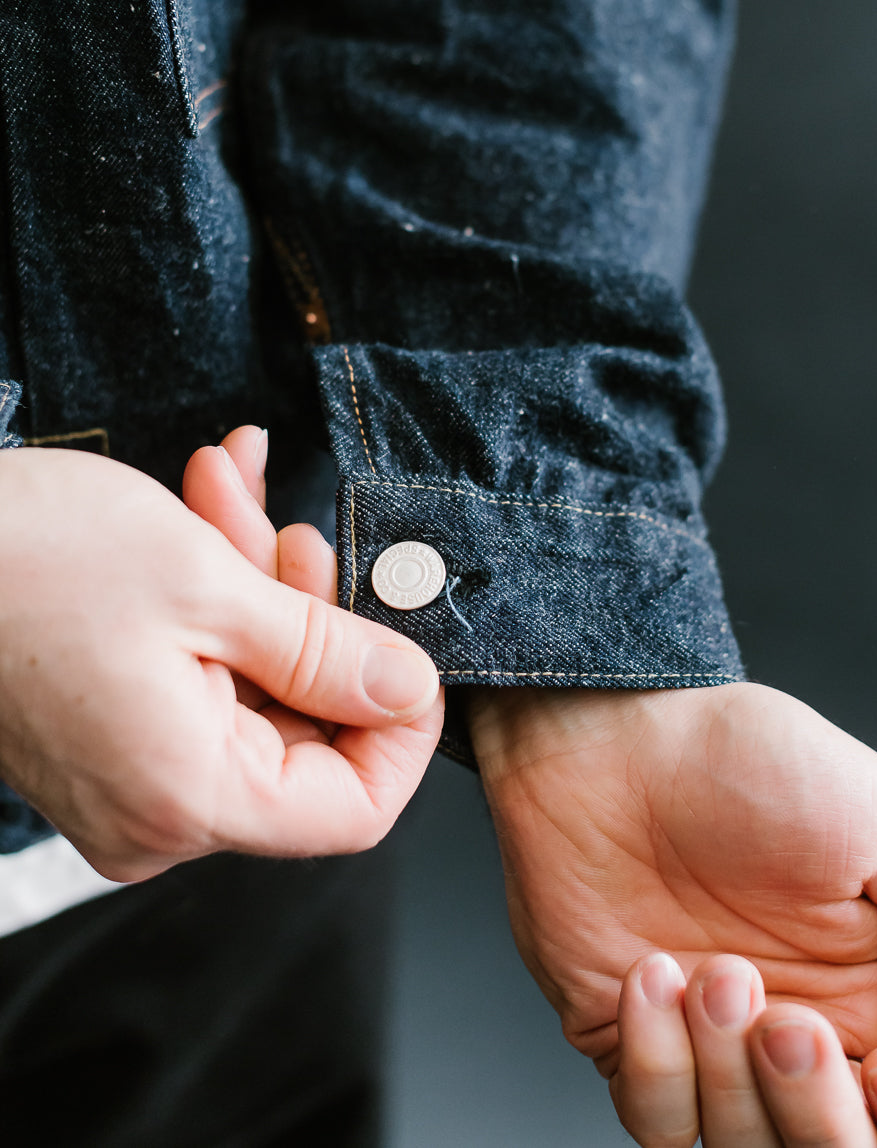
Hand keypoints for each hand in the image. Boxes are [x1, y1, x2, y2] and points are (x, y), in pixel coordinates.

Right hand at [0, 443, 441, 879]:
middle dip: (312, 614)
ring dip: (259, 586)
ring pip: (253, 689)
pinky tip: (204, 515)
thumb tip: (408, 690)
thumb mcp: (207, 586)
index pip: (355, 809)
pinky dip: (215, 603)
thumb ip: (327, 652)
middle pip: (304, 732)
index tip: (404, 641)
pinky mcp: (107, 738)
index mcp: (188, 797)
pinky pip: (199, 680)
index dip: (402, 725)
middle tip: (291, 529)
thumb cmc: (24, 559)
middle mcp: (156, 813)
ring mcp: (128, 779)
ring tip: (229, 494)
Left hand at [468, 686, 876, 1104]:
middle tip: (787, 1023)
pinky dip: (658, 1063)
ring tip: (714, 967)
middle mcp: (802, 1041)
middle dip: (819, 1112)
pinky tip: (650, 972)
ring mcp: (714, 1052)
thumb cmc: (747, 760)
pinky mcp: (633, 1043)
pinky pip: (655, 1122)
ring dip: (732, 1074)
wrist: (615, 736)